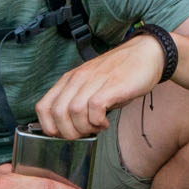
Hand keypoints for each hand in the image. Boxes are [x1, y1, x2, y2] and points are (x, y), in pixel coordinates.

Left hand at [32, 35, 166, 137]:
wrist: (146, 55)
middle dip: (68, 132)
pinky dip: (98, 122)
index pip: (43, 107)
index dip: (49, 126)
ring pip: (74, 112)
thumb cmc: (119, 75)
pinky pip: (95, 108)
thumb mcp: (91, 86)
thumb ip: (77, 102)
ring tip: (97, 127)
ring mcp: (94, 81)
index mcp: (69, 80)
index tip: (64, 134)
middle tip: (83, 134)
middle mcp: (78, 79)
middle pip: (57, 113)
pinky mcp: (111, 86)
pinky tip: (105, 122)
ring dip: (85, 127)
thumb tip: (68, 128)